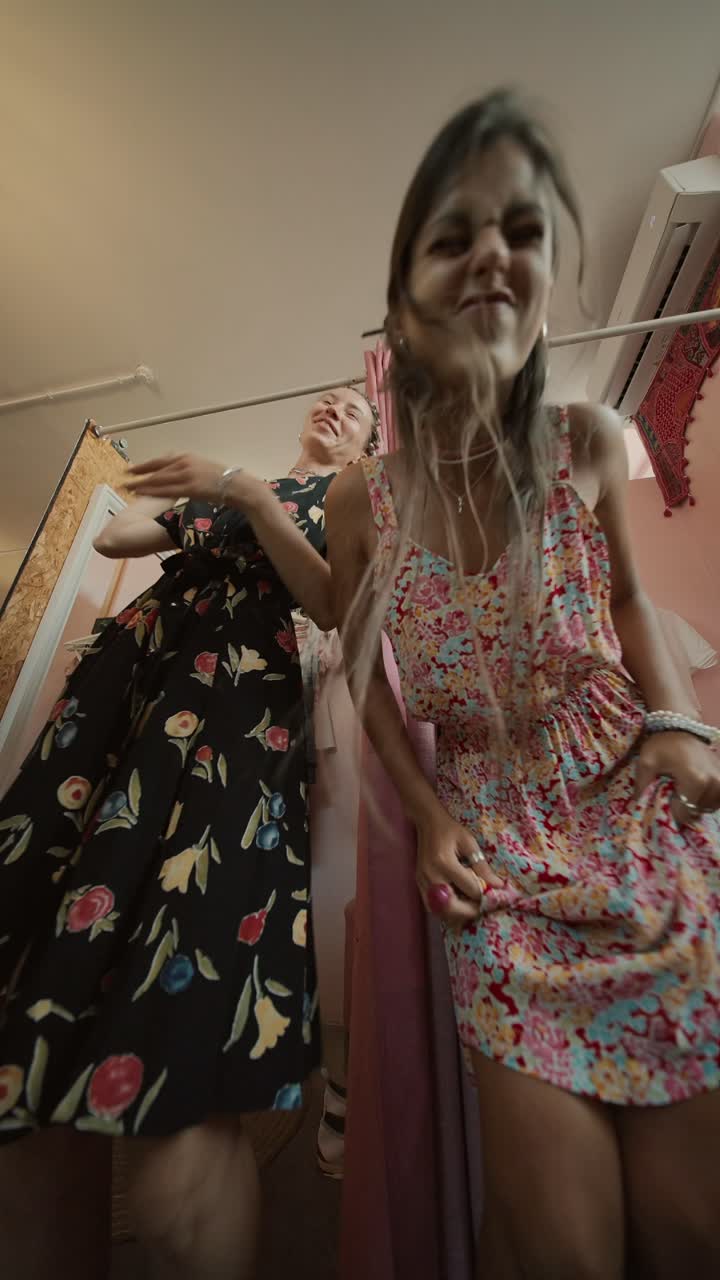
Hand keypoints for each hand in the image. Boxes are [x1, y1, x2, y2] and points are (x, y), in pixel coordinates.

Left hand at [126, 454, 225, 503]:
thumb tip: (181, 474)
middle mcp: (185, 463)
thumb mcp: (204, 468)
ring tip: (127, 487)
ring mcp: (187, 475)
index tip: (133, 469)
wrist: (238, 485)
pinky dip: (152, 491)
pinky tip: (140, 493)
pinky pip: (166, 490)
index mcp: (187, 458)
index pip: (161, 461)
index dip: (145, 465)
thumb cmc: (225, 480)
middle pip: (156, 468)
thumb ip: (190, 469)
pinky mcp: (190, 488)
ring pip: (158, 479)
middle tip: (124, 476)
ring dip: (141, 483)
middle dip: (139, 473)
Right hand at [416, 811, 504, 927]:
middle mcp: (431, 875)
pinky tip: (458, 904)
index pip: (469, 889)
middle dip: (471, 911)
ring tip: (471, 908)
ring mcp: (423, 881)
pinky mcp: (419, 884)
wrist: (427, 822)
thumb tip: (497, 886)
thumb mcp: (469, 843)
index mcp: (444, 863)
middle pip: (452, 907)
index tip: (497, 895)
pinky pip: (432, 906)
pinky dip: (446, 910)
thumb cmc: (450, 829)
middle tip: (484, 908)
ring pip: (440, 911)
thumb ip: (482, 866)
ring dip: (457, 914)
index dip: (485, 894)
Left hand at [634, 731, 719, 824]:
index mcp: (695, 781)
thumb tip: (637, 806)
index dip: (671, 812)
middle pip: (697, 812)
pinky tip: (695, 788)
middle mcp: (713, 782)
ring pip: (708, 807)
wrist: (681, 724)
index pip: (684, 814)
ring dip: (695, 804)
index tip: (664, 800)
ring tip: (684, 789)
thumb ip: (642, 786)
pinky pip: (717, 798)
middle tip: (673, 792)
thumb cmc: (663, 743)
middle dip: (683, 807)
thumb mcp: (646, 763)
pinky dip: (706, 798)